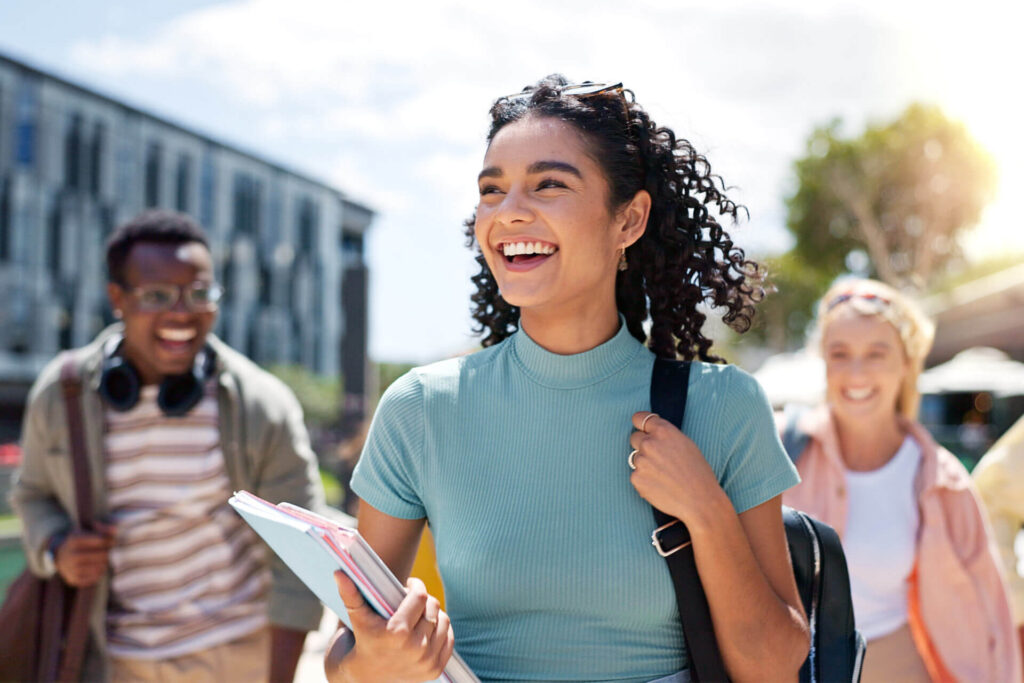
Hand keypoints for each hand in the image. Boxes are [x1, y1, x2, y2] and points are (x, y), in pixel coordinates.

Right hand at [54, 522, 114, 586]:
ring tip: (103, 559)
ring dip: (105, 563)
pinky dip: (99, 573)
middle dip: (109, 553)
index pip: (102, 541)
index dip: (110, 541)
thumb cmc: (81, 542)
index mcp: (75, 540)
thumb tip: (115, 530)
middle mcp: (71, 555)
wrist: (61, 557)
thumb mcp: (88, 531)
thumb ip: (103, 529)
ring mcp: (71, 569)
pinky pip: (95, 578)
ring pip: (100, 567)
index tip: (112, 541)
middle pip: (102, 555)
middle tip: (110, 552)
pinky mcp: (74, 580)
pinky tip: (97, 567)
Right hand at [329, 572, 453, 682]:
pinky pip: (448, 638)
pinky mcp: (435, 670)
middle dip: (423, 600)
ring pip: (443, 620)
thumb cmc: (361, 642)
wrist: (364, 680)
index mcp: (397, 633)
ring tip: (419, 614)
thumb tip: (339, 572)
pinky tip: (426, 628)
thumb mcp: (356, 618)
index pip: (420, 596)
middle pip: (433, 606)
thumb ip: (350, 594)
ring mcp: (427, 661)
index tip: (409, 585)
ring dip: (433, 614)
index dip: (415, 586)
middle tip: (412, 600)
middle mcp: (416, 649)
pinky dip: (440, 630)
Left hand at [628, 411, 723, 525]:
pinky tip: (660, 486)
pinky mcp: (636, 478)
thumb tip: (650, 432)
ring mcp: (641, 461)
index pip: (639, 418)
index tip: (642, 429)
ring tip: (663, 475)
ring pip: (635, 458)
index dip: (640, 424)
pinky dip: (644, 480)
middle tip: (658, 458)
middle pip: (634, 438)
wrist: (700, 500)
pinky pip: (636, 475)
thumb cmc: (698, 472)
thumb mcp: (686, 444)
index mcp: (663, 431)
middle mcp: (649, 443)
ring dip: (645, 464)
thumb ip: (665, 436)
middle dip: (643, 445)